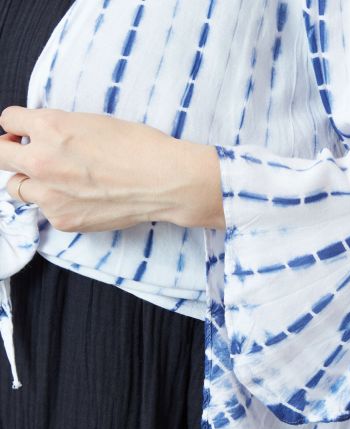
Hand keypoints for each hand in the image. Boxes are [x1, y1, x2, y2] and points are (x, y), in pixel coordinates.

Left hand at [0, 106, 225, 231]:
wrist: (164, 182)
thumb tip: (41, 136)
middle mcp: (42, 160)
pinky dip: (56, 204)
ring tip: (58, 182)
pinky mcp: (63, 219)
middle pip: (0, 155)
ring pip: (16, 187)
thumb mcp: (92, 122)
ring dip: (31, 181)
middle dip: (11, 151)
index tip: (27, 132)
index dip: (19, 125)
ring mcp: (50, 194)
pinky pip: (44, 210)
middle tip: (27, 154)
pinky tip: (82, 200)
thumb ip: (59, 129)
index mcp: (49, 127)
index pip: (9, 120)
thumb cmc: (139, 147)